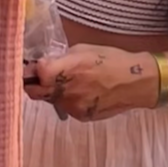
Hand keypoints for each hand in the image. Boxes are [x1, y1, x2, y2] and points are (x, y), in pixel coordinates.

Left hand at [24, 45, 157, 121]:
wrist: (135, 82)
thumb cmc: (110, 59)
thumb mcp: (83, 49)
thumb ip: (61, 58)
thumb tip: (46, 64)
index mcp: (68, 69)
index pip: (37, 74)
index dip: (31, 69)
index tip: (32, 65)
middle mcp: (67, 90)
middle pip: (36, 92)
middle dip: (33, 84)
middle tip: (36, 77)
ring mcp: (74, 106)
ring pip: (50, 100)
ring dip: (50, 91)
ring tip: (65, 82)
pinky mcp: (81, 117)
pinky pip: (65, 107)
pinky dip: (66, 99)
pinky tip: (79, 91)